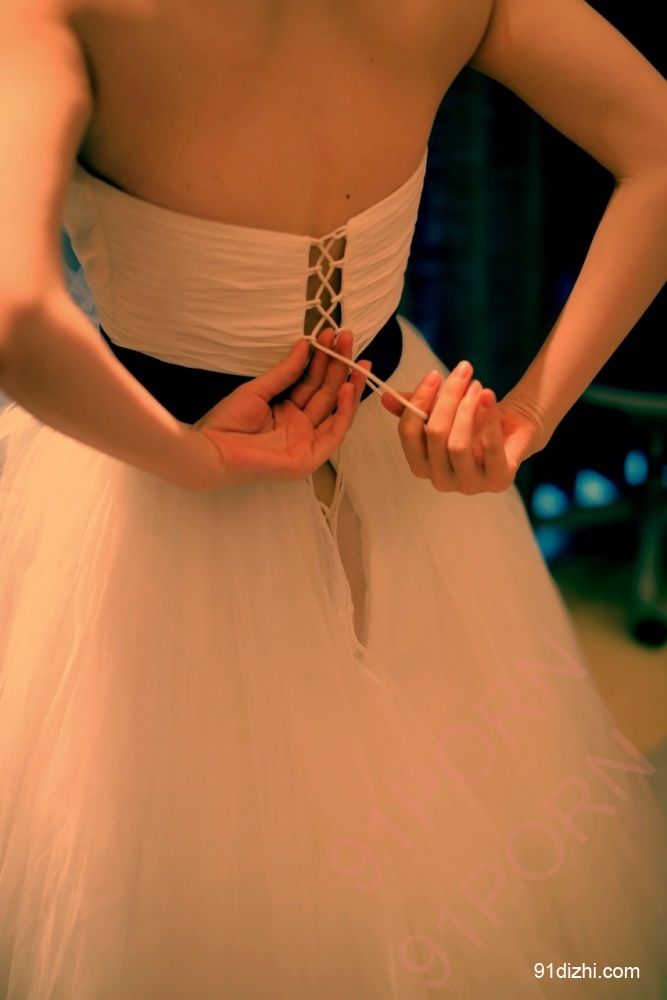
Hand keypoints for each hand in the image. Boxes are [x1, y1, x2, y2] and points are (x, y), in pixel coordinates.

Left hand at [179, 329, 370, 491]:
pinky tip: (348, 388)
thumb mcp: (259, 389)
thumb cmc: (228, 422)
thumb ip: (285, 371)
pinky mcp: (310, 458)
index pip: (312, 383)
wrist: (212, 449)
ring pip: (335, 410)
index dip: (323, 360)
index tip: (332, 335)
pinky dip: (344, 411)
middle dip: (339, 365)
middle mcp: (300, 427)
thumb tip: (305, 345)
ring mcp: (306, 443)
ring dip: (348, 384)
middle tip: (347, 338)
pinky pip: (334, 433)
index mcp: (287, 412)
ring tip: (357, 358)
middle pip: (326, 393)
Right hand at [380, 361, 541, 494]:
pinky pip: (491, 448)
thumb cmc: (471, 422)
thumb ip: (413, 408)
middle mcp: (441, 480)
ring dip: (466, 408)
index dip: (417, 402)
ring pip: (457, 445)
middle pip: (434, 435)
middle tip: (463, 372)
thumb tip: (385, 398)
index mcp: (421, 465)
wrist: (512, 431)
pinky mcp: (498, 481)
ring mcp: (470, 485)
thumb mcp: (440, 412)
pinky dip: (489, 418)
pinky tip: (488, 396)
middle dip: (447, 399)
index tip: (433, 375)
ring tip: (476, 385)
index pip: (408, 435)